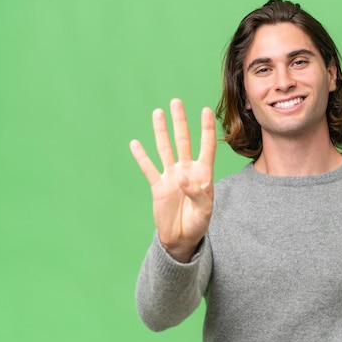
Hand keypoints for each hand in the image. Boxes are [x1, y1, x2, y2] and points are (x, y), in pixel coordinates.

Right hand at [130, 99, 216, 261]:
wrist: (181, 239)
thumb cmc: (198, 224)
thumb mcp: (204, 211)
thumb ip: (196, 194)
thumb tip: (182, 177)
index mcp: (203, 175)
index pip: (206, 147)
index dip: (206, 129)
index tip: (205, 110)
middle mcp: (187, 170)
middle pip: (183, 141)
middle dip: (180, 122)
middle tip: (176, 102)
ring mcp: (171, 176)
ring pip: (165, 149)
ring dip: (161, 131)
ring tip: (158, 113)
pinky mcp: (158, 186)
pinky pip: (148, 168)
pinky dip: (141, 156)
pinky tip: (135, 143)